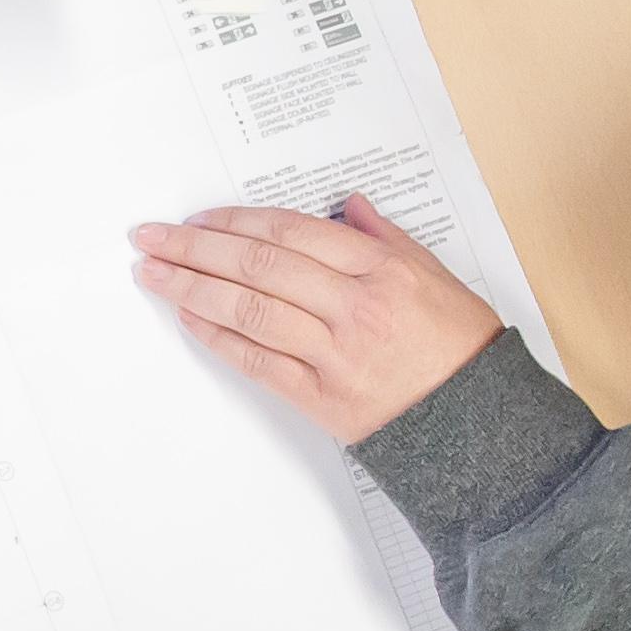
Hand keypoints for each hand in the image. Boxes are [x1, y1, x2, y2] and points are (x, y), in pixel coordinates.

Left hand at [135, 194, 503, 442]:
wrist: (479, 424)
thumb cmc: (459, 347)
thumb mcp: (433, 275)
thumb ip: (385, 238)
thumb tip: (346, 206)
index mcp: (381, 269)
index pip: (292, 233)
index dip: (238, 222)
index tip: (199, 218)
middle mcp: (354, 307)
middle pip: (259, 266)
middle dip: (196, 247)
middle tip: (151, 236)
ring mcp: (335, 354)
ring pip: (249, 311)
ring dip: (192, 289)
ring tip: (153, 273)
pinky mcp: (321, 399)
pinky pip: (257, 362)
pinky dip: (218, 338)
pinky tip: (189, 319)